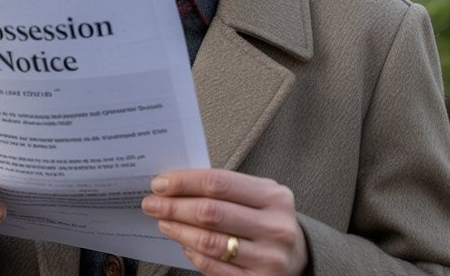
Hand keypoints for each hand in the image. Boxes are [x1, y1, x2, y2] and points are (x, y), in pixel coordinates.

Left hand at [142, 169, 307, 274]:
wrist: (298, 257)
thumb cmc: (268, 220)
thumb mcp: (258, 196)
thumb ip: (225, 189)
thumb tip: (175, 184)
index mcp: (274, 197)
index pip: (218, 183)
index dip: (183, 182)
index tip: (160, 183)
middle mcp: (274, 227)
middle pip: (210, 212)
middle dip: (174, 206)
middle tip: (152, 204)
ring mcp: (268, 257)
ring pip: (209, 242)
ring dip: (178, 230)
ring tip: (163, 222)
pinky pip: (214, 267)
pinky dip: (193, 254)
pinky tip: (184, 244)